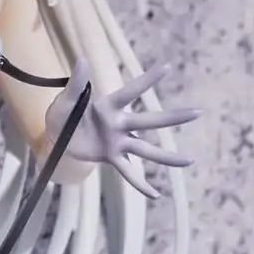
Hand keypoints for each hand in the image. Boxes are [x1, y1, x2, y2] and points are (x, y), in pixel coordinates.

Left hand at [44, 58, 198, 198]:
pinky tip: (155, 194)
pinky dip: (140, 184)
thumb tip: (82, 59)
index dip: (147, 80)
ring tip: (189, 161)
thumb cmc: (63, 111)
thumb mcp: (66, 97)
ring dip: (166, 157)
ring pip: (146, 150)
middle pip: (149, 121)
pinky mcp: (111, 157)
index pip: (131, 91)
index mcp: (110, 105)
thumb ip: (76, 82)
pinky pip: (128, 172)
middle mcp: (119, 123)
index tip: (167, 67)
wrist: (56, 134)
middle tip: (197, 112)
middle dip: (172, 117)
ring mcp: (118, 141)